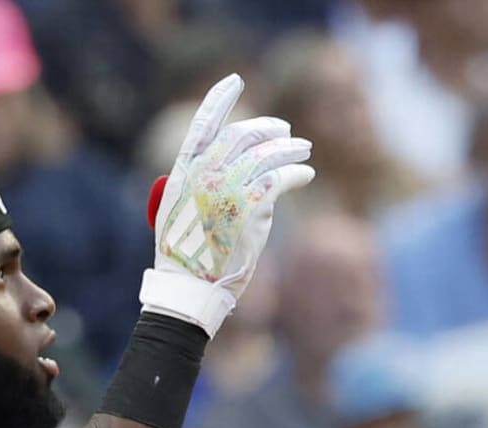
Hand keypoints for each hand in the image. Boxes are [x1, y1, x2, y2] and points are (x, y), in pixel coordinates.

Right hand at [141, 73, 314, 335]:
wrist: (190, 287)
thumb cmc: (187, 257)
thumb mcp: (181, 211)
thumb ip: (199, 183)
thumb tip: (232, 165)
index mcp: (182, 172)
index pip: (202, 124)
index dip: (219, 99)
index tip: (235, 80)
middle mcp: (203, 174)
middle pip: (242, 135)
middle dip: (267, 128)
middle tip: (285, 131)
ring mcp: (227, 188)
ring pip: (266, 154)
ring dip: (290, 149)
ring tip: (303, 150)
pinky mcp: (250, 206)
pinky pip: (281, 178)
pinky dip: (296, 173)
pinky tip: (305, 174)